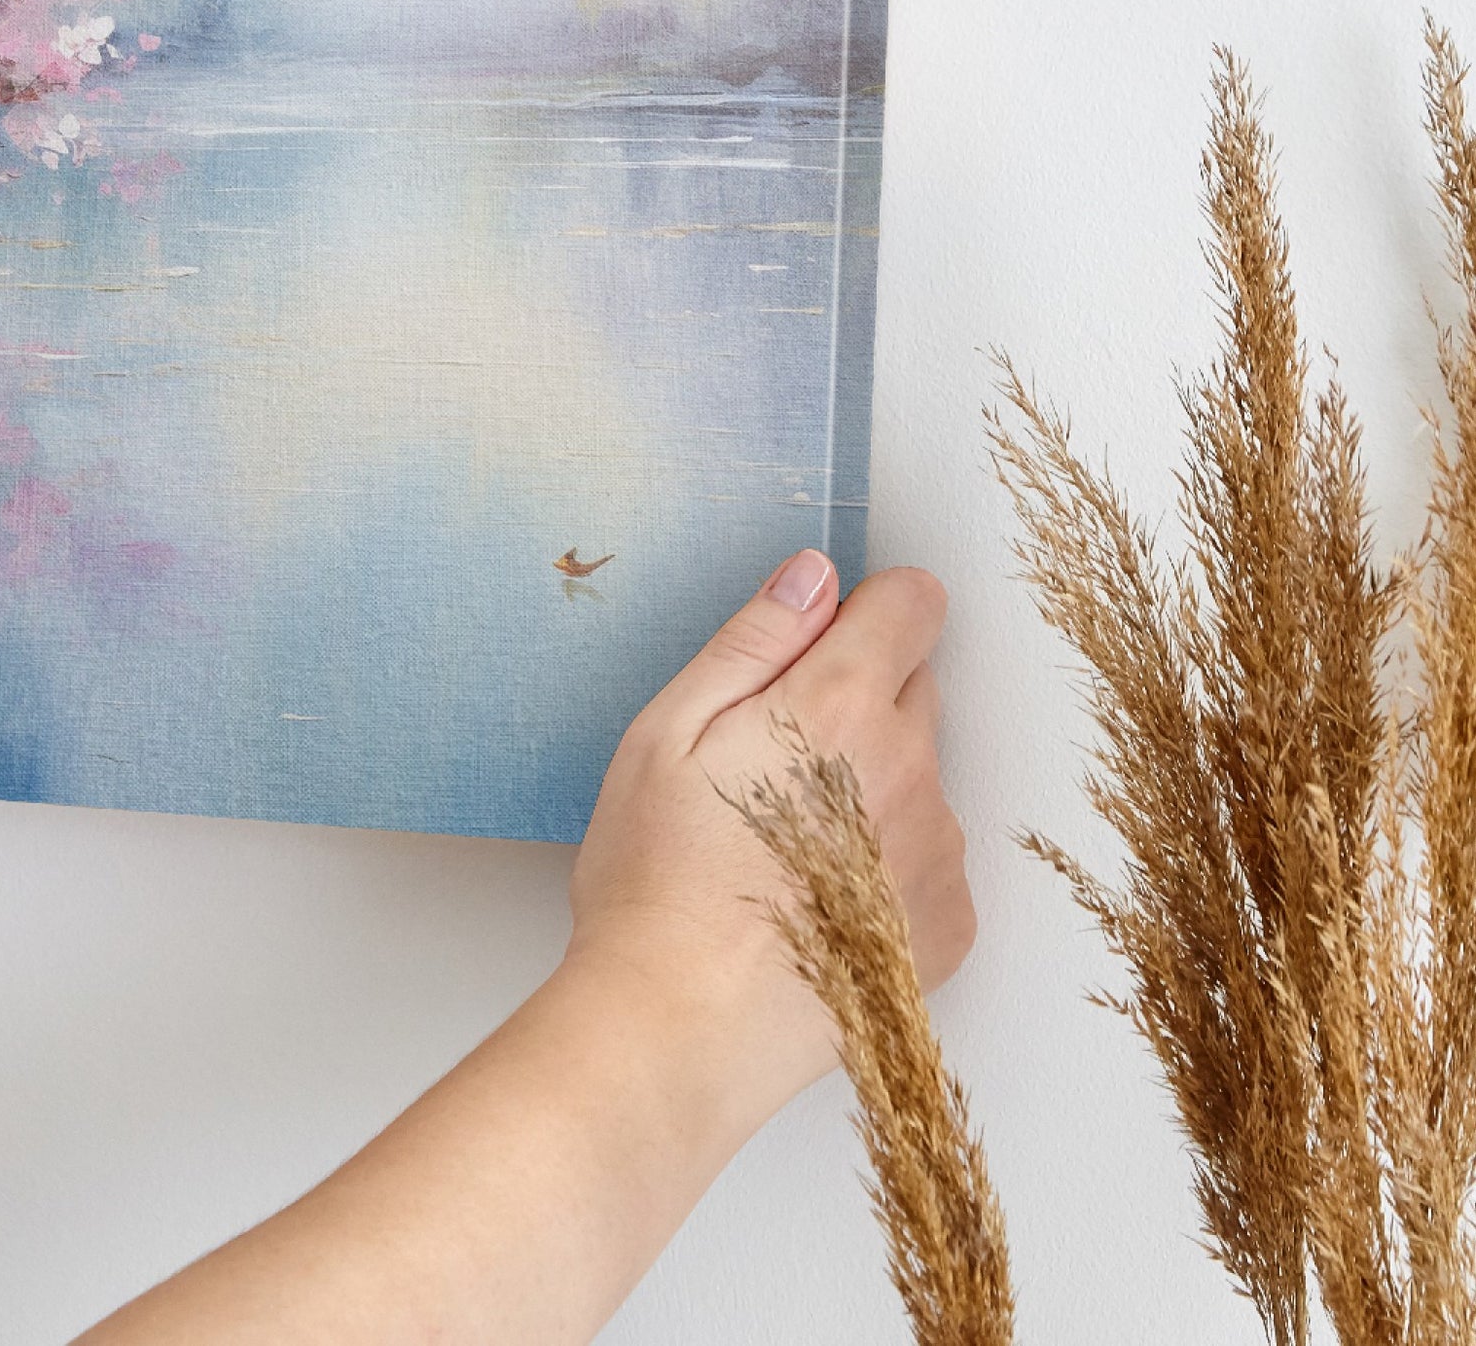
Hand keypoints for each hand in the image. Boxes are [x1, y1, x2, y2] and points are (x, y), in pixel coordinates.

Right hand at [567, 550, 974, 1135]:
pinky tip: (815, 900)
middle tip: (770, 763)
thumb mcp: (667, 732)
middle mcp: (912, 769)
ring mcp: (938, 852)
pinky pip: (929, 858)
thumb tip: (814, 575)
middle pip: (915, 687)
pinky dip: (886, 866)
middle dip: (856, 700)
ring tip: (782, 848)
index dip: (864, 611)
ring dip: (871, 787)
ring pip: (919, 776)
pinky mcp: (948, 926)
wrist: (679, 1029)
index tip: (817, 649)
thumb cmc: (656, 881)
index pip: (914, 603)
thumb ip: (753, 640)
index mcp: (841, 706)